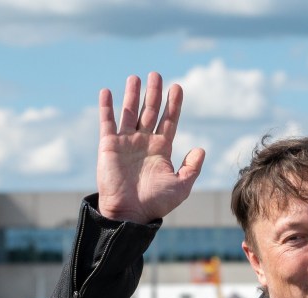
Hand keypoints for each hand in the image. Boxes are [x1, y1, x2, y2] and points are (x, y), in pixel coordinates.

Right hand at [96, 72, 205, 223]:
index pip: (169, 121)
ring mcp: (126, 142)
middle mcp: (144, 142)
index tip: (178, 87)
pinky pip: (107, 122)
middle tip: (156, 75)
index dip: (173, 105)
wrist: (129, 214)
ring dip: (132, 95)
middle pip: (150, 111)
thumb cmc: (155, 203)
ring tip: (136, 78)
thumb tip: (201, 149)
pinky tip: (107, 92)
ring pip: (130, 112)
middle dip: (154, 93)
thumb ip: (191, 168)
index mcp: (161, 150)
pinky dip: (106, 107)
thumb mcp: (181, 187)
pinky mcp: (109, 146)